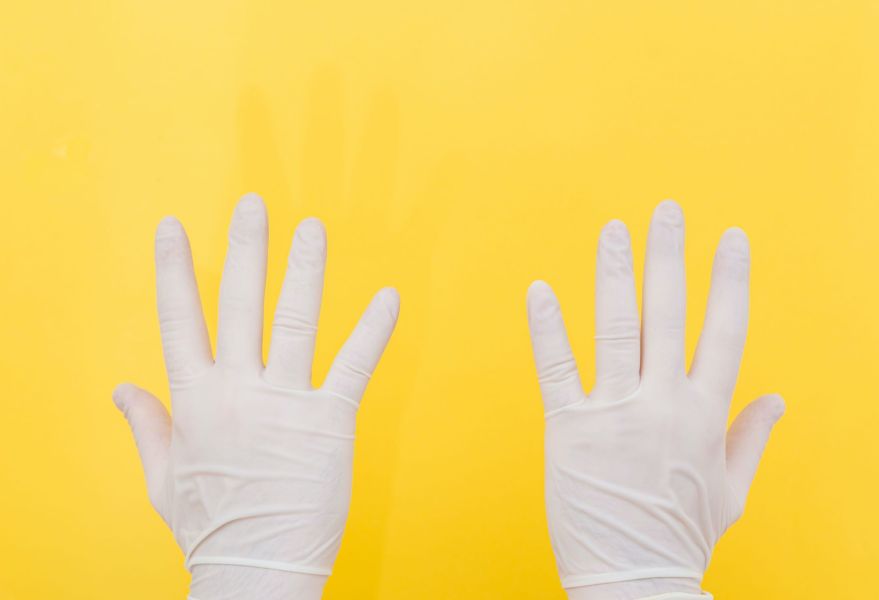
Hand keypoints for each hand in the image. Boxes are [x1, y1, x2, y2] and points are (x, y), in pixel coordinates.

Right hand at [114, 194, 399, 599]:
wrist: (255, 569)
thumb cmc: (212, 526)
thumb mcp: (164, 477)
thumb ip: (147, 425)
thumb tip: (121, 389)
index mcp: (196, 399)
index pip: (179, 319)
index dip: (175, 269)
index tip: (174, 226)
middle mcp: (238, 390)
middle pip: (240, 304)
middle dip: (246, 249)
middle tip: (254, 204)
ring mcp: (285, 403)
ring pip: (295, 321)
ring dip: (304, 271)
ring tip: (313, 228)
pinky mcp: (329, 422)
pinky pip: (353, 365)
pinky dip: (373, 330)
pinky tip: (390, 297)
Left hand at [527, 201, 783, 598]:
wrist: (634, 580)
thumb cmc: (681, 535)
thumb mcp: (731, 491)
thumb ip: (751, 438)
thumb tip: (778, 400)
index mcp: (707, 414)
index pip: (725, 330)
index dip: (729, 279)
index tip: (731, 238)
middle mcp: (664, 404)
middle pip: (670, 315)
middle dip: (670, 257)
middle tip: (667, 210)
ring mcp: (615, 413)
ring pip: (616, 329)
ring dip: (615, 275)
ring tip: (613, 229)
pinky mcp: (569, 429)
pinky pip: (556, 369)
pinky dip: (547, 328)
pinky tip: (540, 290)